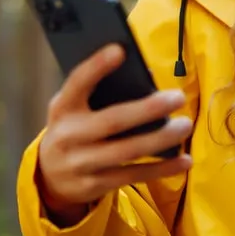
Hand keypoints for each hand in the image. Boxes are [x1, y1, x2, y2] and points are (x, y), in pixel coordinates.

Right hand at [36, 44, 193, 224]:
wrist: (50, 178)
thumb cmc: (72, 131)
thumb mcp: (72, 111)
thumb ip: (96, 96)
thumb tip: (145, 81)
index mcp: (63, 108)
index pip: (77, 83)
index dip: (96, 66)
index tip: (120, 50)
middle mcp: (68, 136)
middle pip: (112, 121)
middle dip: (147, 109)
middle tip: (177, 97)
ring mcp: (80, 164)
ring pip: (126, 151)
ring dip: (160, 139)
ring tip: (184, 126)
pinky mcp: (95, 185)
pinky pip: (133, 176)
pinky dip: (161, 169)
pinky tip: (184, 161)